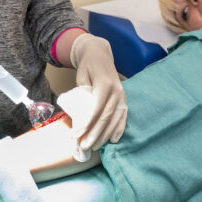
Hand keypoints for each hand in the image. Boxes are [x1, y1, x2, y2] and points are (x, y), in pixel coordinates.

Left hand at [69, 33, 126, 149]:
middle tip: (84, 146)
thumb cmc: (88, 66)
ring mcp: (122, 95)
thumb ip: (82, 94)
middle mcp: (116, 91)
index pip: (96, 109)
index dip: (87, 124)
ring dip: (105, 135)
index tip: (77, 135)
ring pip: (115, 120)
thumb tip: (80, 115)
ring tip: (95, 147)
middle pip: (106, 118)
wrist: (100, 54)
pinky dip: (119, 129)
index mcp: (105, 84)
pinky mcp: (124, 98)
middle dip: (95, 134)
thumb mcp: (81, 77)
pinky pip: (123, 116)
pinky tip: (113, 140)